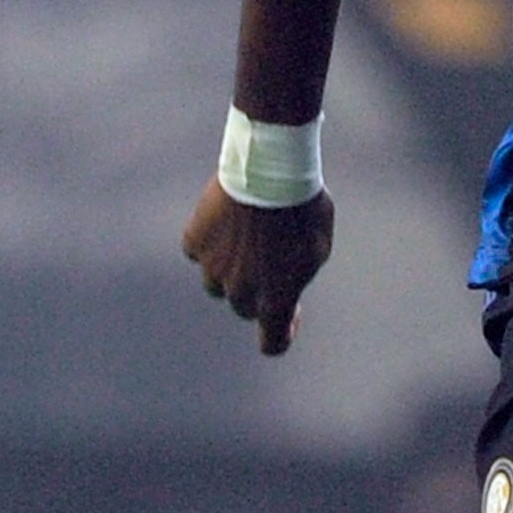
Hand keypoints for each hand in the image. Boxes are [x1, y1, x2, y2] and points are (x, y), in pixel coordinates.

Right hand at [181, 180, 334, 355]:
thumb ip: (298, 276)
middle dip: (258, 292)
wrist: (270, 169)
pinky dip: (210, 243)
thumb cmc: (303, 208)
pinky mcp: (195, 241)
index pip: (273, 343)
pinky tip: (225, 221)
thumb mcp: (318, 247)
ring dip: (231, 270)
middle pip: (244, 307)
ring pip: (217, 283)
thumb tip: (285, 285)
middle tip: (271, 260)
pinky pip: (199, 251)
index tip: (290, 313)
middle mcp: (241, 291)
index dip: (282, 333)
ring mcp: (214, 267)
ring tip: (247, 236)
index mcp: (277, 298)